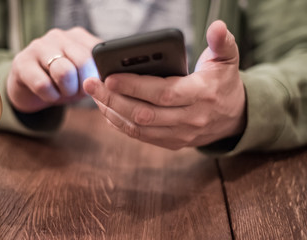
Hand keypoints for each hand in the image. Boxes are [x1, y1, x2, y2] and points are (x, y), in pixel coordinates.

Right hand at [7, 27, 100, 112]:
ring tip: (62, 92)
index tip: (93, 86)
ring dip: (66, 91)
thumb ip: (98, 75)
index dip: (98, 76)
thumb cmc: (63, 84)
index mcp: (79, 37)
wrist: (30, 91)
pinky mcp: (21, 62)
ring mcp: (39, 46)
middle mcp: (59, 36)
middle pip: (83, 62)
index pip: (98, 53)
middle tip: (75, 92)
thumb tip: (109, 81)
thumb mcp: (84, 78)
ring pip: (64, 72)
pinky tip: (48, 94)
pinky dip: (50, 96)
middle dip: (82, 85)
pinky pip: (43, 84)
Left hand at [83, 20, 245, 149]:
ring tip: (94, 95)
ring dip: (113, 112)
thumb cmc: (224, 85)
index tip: (109, 77)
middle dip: (113, 100)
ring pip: (139, 127)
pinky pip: (141, 136)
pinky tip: (107, 110)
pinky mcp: (172, 142)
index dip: (135, 87)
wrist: (233, 119)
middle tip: (90, 84)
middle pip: (144, 113)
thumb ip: (222, 42)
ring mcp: (179, 134)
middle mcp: (189, 119)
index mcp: (201, 95)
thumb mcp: (228, 61)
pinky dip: (121, 124)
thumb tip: (216, 26)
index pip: (162, 93)